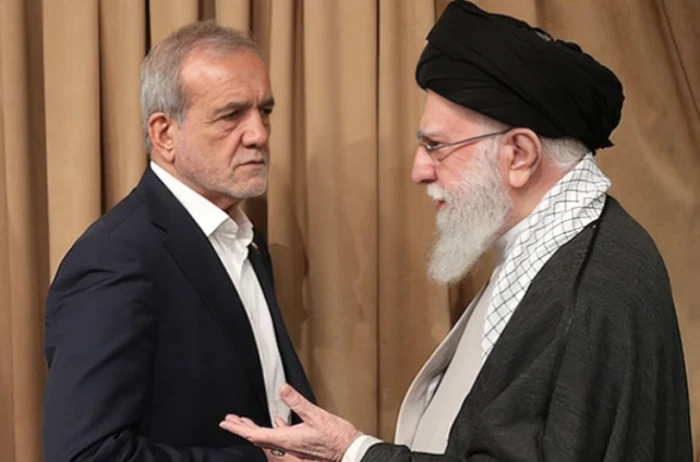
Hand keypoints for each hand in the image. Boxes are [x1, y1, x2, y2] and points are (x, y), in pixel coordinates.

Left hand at [220, 384, 361, 461]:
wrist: (350, 451)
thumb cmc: (336, 436)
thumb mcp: (316, 415)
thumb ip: (297, 402)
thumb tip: (282, 389)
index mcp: (287, 440)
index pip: (256, 434)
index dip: (240, 427)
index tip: (226, 422)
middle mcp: (287, 447)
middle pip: (258, 438)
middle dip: (242, 428)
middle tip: (229, 421)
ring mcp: (293, 448)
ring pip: (268, 439)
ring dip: (254, 429)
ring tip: (244, 421)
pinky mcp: (301, 446)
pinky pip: (280, 439)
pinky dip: (273, 429)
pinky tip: (276, 422)